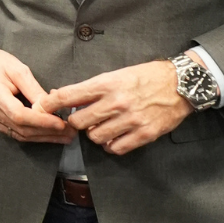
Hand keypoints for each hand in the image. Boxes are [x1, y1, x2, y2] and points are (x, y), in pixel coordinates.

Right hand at [0, 38, 71, 143]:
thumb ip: (33, 89)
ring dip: (42, 137)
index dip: (42, 122)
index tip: (61, 124)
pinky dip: (30, 135)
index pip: (20, 115)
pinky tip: (45, 133)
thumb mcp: (16, 68)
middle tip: (70, 133)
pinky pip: (12, 133)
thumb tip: (50, 105)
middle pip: (21, 129)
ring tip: (63, 136)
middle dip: (48, 133)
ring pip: (18, 135)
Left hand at [38, 56, 194, 155]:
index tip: (42, 108)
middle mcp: (117, 102)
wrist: (181, 84)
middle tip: (83, 119)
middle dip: (76, 122)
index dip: (50, 104)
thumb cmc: (145, 77)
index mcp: (107, 84)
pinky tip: (114, 136)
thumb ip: (90, 88)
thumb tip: (60, 96)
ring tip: (103, 126)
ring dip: (94, 134)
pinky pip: (115, 148)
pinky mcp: (144, 134)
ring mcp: (130, 120)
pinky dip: (111, 145)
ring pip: (95, 137)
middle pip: (78, 122)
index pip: (69, 95)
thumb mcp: (116, 74)